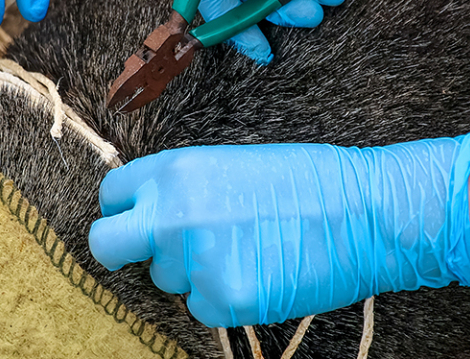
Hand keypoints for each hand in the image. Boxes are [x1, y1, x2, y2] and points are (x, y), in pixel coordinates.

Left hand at [88, 132, 469, 327]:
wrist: (363, 212)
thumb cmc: (305, 181)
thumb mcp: (229, 163)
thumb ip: (181, 186)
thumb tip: (149, 210)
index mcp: (174, 170)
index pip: (111, 195)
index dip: (125, 209)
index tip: (138, 218)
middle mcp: (171, 214)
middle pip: (107, 244)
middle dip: (123, 249)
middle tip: (157, 250)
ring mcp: (194, 261)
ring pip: (164, 279)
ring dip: (190, 271)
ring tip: (241, 249)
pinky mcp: (222, 300)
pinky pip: (201, 306)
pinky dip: (222, 297)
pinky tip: (258, 272)